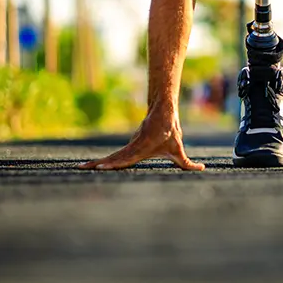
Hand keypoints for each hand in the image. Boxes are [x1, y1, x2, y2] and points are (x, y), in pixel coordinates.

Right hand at [76, 107, 204, 171]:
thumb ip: (188, 162)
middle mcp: (133, 147)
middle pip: (113, 158)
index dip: (113, 164)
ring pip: (112, 157)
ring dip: (96, 163)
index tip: (101, 167)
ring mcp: (129, 146)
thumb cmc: (170, 131)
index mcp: (142, 148)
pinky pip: (114, 155)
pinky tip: (92, 166)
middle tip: (81, 169)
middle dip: (98, 165)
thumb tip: (201, 169)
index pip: (125, 158)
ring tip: (80, 169)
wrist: (162, 112)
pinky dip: (103, 161)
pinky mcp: (128, 146)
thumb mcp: (179, 148)